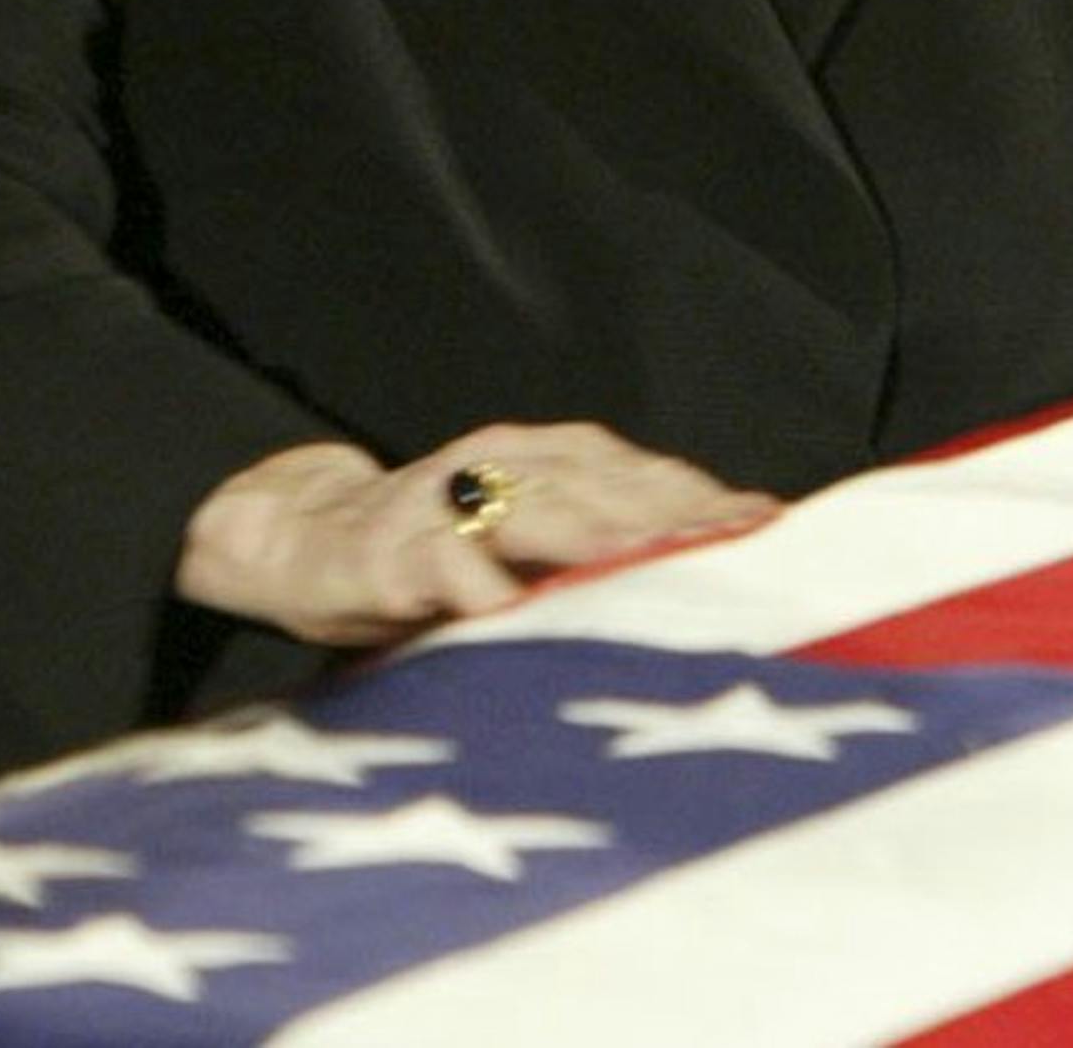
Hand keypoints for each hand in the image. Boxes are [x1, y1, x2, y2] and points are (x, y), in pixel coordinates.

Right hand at [175, 421, 778, 647]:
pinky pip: (454, 567)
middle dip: (674, 521)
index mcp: (546, 456)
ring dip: (604, 540)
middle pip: (606, 488)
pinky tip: (529, 617)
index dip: (702, 498)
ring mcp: (450, 500)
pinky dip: (493, 589)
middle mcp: (504, 461)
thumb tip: (710, 573)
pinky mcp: (399, 550)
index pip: (640, 472)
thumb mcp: (523, 542)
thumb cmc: (436, 554)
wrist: (304, 538)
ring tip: (662, 570)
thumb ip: (599, 549)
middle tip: (736, 554)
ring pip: (541, 512)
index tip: (768, 529)